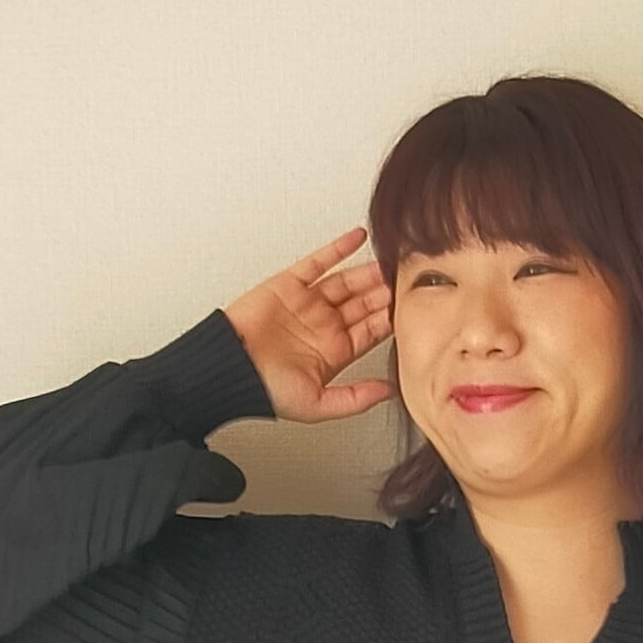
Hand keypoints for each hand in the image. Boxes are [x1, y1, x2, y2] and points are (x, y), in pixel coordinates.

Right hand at [225, 226, 395, 422]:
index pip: (371, 331)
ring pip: (347, 281)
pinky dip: (338, 248)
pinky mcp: (289, 283)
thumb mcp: (318, 405)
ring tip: (390, 259)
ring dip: (369, 271)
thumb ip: (355, 399)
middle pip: (364, 303)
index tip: (414, 307)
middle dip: (386, 292)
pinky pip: (318, 261)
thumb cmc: (264, 390)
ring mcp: (308, 302)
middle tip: (409, 278)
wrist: (228, 369)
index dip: (392, 318)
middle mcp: (323, 325)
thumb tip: (389, 392)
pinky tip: (358, 237)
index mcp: (334, 352)